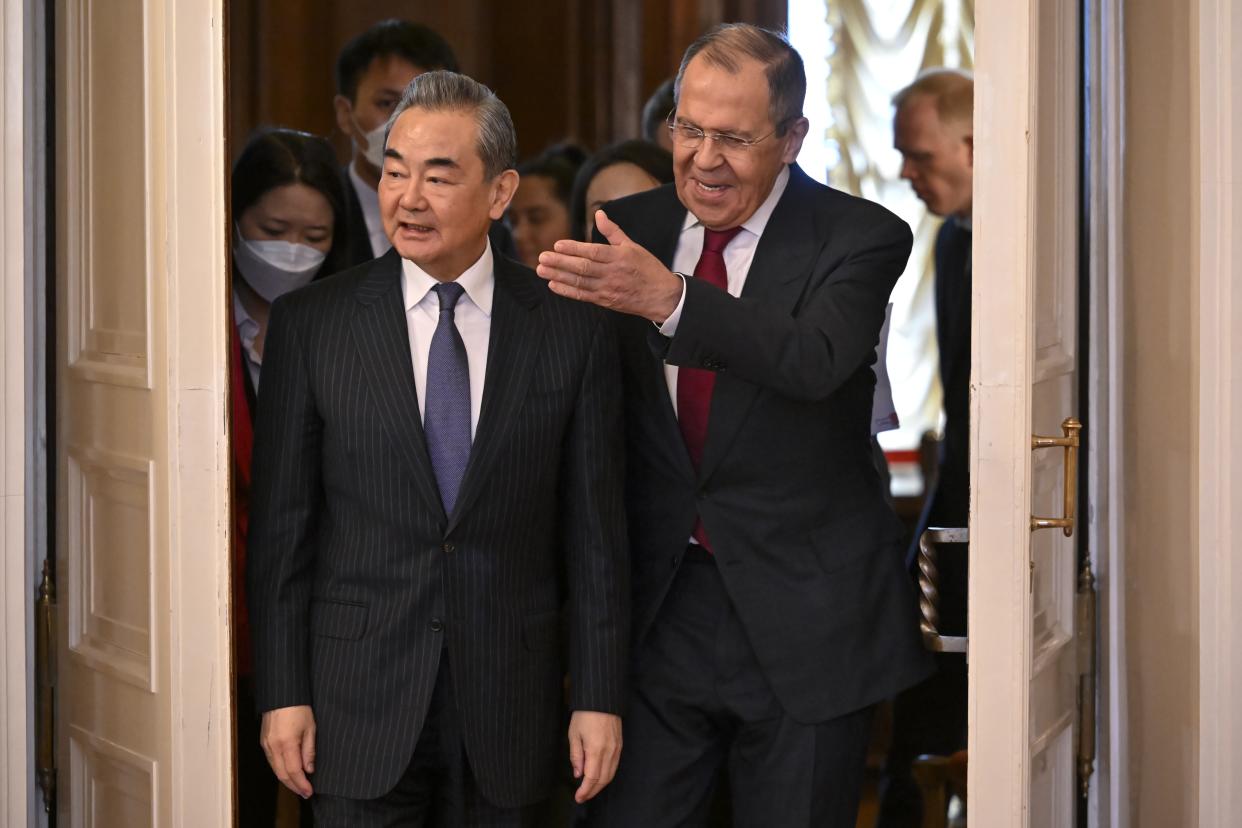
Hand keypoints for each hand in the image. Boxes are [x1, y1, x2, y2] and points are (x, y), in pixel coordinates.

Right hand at [260, 705, 315, 798]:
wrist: (282, 694)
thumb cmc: (299, 708)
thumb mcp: (310, 728)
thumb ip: (309, 750)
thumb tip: (309, 769)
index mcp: (287, 743)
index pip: (294, 771)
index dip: (301, 784)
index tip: (309, 791)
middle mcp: (273, 747)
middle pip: (282, 774)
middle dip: (294, 786)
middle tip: (304, 793)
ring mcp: (266, 744)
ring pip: (275, 769)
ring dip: (286, 780)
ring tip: (298, 786)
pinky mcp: (263, 741)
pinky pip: (271, 761)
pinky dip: (280, 770)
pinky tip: (288, 773)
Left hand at [536, 209, 683, 322]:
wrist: (660, 296)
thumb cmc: (647, 268)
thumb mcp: (633, 246)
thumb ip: (612, 231)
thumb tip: (599, 214)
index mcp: (619, 257)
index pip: (593, 252)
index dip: (574, 249)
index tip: (557, 245)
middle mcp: (612, 273)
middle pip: (582, 268)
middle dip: (560, 263)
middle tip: (542, 258)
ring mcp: (608, 289)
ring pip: (580, 282)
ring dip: (559, 276)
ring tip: (542, 270)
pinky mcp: (605, 301)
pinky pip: (583, 296)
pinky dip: (567, 291)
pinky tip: (553, 285)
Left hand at [567, 710, 622, 802]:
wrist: (602, 699)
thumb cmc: (585, 715)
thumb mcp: (574, 734)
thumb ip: (576, 756)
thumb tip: (578, 774)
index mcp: (596, 750)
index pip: (592, 778)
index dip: (585, 791)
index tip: (578, 797)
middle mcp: (609, 752)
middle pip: (603, 780)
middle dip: (592, 791)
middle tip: (582, 797)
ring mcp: (617, 749)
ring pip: (610, 774)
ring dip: (600, 785)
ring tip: (589, 790)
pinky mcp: (620, 745)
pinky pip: (615, 766)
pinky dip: (607, 775)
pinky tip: (599, 777)